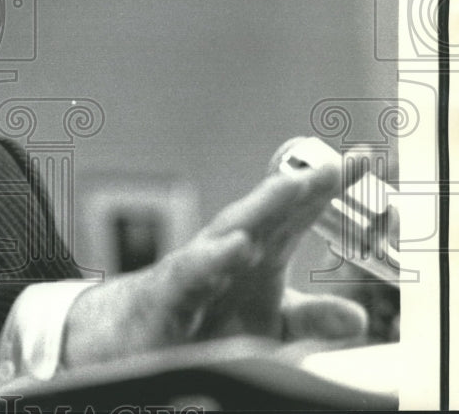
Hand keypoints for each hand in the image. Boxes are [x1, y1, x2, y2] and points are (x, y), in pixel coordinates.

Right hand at [62, 160, 367, 367]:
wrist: (133, 335)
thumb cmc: (204, 320)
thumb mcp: (269, 325)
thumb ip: (311, 317)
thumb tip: (357, 316)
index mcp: (258, 253)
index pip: (297, 215)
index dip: (328, 188)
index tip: (361, 159)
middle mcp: (230, 250)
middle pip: (268, 213)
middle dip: (300, 186)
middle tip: (333, 164)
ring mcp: (200, 267)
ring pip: (231, 230)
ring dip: (262, 206)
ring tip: (294, 184)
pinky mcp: (171, 294)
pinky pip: (193, 274)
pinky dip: (214, 259)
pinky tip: (238, 247)